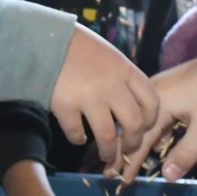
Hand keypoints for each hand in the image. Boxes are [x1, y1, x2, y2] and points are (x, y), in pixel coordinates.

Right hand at [50, 24, 158, 163]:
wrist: (45, 39)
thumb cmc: (78, 47)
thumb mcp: (110, 55)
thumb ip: (122, 78)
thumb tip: (131, 107)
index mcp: (125, 70)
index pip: (151, 101)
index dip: (151, 120)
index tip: (144, 127)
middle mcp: (111, 85)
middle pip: (134, 124)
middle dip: (133, 143)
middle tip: (127, 149)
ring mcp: (88, 97)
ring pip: (108, 137)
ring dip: (108, 151)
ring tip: (106, 155)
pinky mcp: (65, 106)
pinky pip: (77, 134)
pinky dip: (78, 139)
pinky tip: (79, 138)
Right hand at [113, 45, 196, 183]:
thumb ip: (185, 153)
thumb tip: (166, 178)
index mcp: (158, 101)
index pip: (139, 138)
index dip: (129, 162)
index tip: (118, 180)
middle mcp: (154, 91)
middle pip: (135, 126)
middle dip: (124, 150)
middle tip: (110, 171)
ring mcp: (164, 85)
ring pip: (144, 118)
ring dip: (136, 140)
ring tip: (126, 158)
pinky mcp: (174, 84)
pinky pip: (155, 111)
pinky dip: (150, 128)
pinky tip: (150, 138)